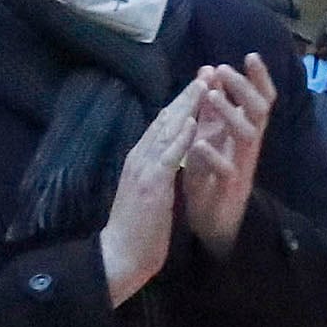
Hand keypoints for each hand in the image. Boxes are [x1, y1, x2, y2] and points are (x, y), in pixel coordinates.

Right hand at [102, 83, 206, 304]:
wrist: (120, 255)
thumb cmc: (137, 228)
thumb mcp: (150, 192)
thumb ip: (159, 171)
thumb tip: (172, 156)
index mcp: (140, 159)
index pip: (163, 123)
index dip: (182, 102)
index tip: (200, 83)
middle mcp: (140, 157)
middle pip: (166, 118)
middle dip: (188, 94)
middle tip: (207, 72)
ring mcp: (144, 169)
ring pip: (167, 130)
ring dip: (187, 106)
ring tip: (205, 84)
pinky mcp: (151, 185)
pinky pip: (168, 156)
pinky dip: (181, 138)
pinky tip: (194, 122)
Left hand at [182, 54, 273, 258]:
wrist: (212, 222)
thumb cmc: (211, 175)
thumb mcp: (211, 135)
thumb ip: (212, 107)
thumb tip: (210, 70)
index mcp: (245, 133)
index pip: (260, 100)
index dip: (259, 79)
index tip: (250, 55)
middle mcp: (248, 147)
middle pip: (259, 112)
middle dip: (244, 89)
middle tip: (225, 69)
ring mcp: (242, 166)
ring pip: (247, 136)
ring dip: (229, 114)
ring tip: (212, 96)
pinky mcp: (230, 188)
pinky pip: (226, 170)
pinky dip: (212, 155)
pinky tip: (198, 144)